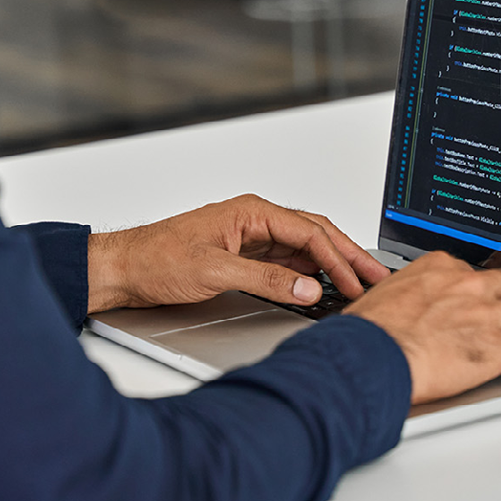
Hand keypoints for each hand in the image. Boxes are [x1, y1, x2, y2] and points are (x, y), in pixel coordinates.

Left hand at [84, 194, 389, 313]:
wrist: (124, 269)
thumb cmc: (156, 259)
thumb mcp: (214, 271)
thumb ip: (265, 280)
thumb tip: (308, 288)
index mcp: (251, 212)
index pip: (309, 232)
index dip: (338, 259)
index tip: (356, 284)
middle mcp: (254, 220)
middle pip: (314, 233)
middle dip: (348, 255)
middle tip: (376, 276)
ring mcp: (250, 238)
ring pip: (304, 247)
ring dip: (332, 264)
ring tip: (359, 283)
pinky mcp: (244, 256)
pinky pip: (287, 262)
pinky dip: (309, 274)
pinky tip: (323, 286)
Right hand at [345, 252, 500, 404]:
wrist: (372, 355)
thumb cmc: (370, 331)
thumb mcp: (382, 295)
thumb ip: (404, 295)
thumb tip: (396, 304)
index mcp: (439, 267)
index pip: (473, 271)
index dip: (484, 286)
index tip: (484, 293)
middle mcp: (468, 285)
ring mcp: (487, 315)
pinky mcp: (499, 348)